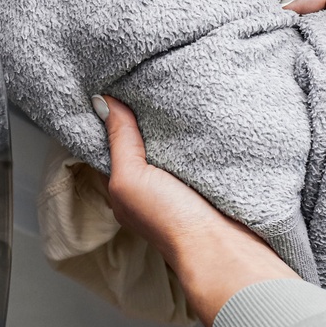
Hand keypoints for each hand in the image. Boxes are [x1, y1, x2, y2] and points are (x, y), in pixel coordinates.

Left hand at [94, 95, 298, 326]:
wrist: (222, 245)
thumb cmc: (171, 220)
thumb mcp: (131, 178)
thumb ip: (119, 141)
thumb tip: (103, 101)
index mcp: (126, 187)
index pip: (113, 145)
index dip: (114, 116)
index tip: (116, 84)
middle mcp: (149, 186)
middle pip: (141, 143)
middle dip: (143, 115)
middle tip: (146, 80)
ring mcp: (179, 183)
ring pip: (169, 144)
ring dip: (171, 123)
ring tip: (171, 88)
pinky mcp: (206, 178)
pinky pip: (195, 149)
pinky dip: (195, 134)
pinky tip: (198, 115)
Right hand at [281, 0, 325, 145]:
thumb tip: (291, 3)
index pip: (301, 12)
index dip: (292, 9)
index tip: (282, 9)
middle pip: (289, 36)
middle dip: (285, 30)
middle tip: (285, 27)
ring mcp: (321, 73)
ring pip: (287, 60)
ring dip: (287, 53)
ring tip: (293, 49)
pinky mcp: (317, 96)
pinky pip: (292, 85)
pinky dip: (291, 77)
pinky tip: (296, 70)